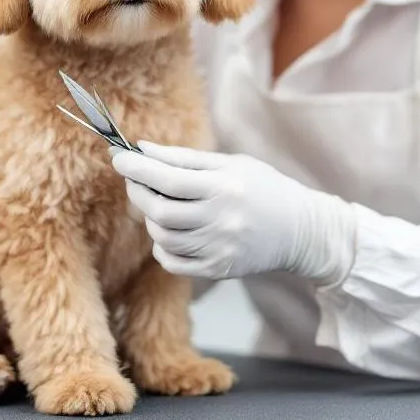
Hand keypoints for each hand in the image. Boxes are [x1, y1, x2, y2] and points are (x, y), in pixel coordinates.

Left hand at [110, 142, 358, 284]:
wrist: (301, 231)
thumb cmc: (264, 188)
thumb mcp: (230, 164)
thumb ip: (185, 158)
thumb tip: (142, 150)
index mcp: (225, 188)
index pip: (168, 179)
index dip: (137, 169)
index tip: (118, 157)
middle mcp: (221, 221)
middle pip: (160, 212)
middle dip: (138, 193)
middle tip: (135, 179)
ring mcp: (219, 249)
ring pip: (162, 237)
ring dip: (150, 218)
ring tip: (158, 203)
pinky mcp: (217, 270)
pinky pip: (172, 262)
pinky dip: (162, 246)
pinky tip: (171, 231)